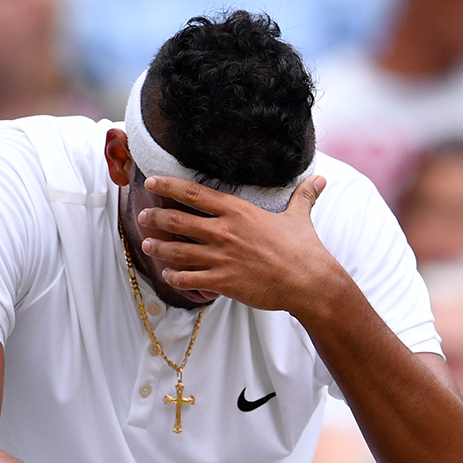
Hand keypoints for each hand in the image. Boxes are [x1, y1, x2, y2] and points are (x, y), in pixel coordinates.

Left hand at [137, 174, 344, 315]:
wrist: (308, 282)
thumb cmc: (304, 249)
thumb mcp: (300, 216)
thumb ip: (303, 196)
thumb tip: (319, 180)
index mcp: (238, 211)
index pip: (194, 193)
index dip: (168, 186)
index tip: (152, 182)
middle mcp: (224, 231)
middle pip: (177, 221)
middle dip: (154, 218)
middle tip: (142, 217)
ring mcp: (220, 257)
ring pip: (176, 251)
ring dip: (158, 248)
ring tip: (148, 246)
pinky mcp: (222, 281)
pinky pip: (188, 279)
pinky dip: (174, 277)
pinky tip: (168, 276)